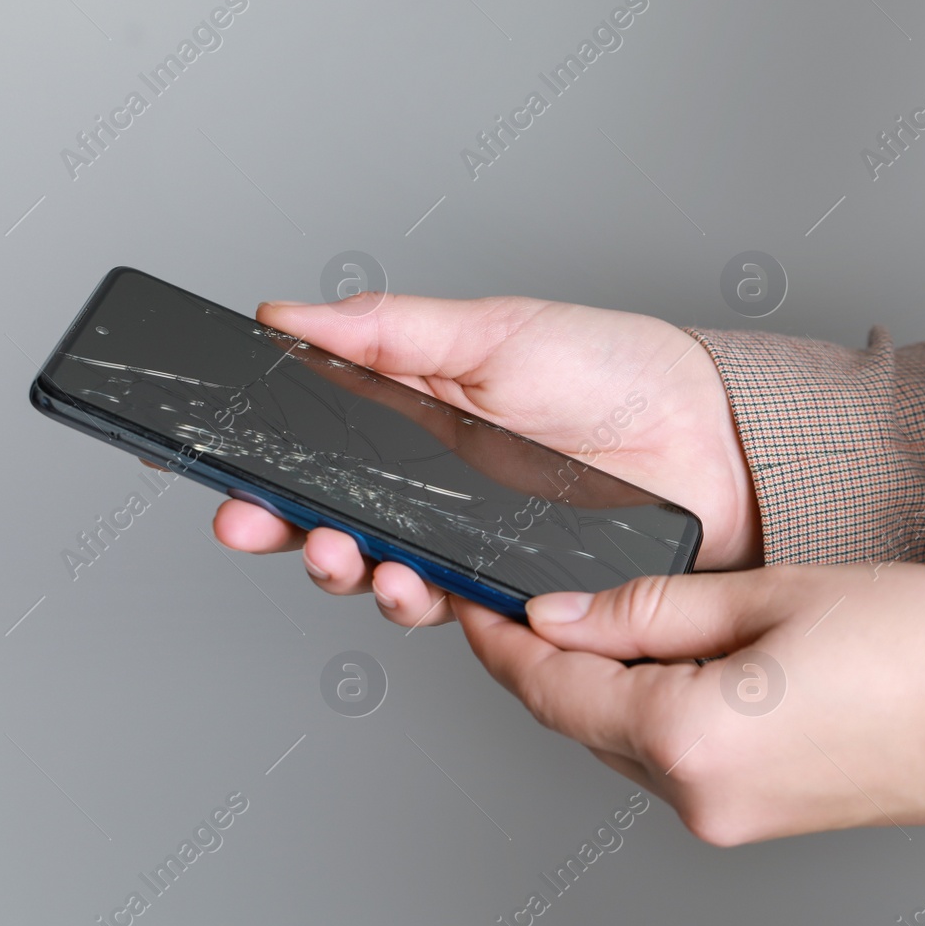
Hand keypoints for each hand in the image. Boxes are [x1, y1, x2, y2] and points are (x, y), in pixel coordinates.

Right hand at [209, 293, 761, 626]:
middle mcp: (433, 491)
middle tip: (260, 522)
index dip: (261, 464)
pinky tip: (415, 585)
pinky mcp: (513, 590)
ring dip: (349, 572)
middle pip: (331, 522)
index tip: (212, 469)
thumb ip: (390, 331)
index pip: (316, 450)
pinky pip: (452, 610)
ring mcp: (469, 544)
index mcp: (414, 422)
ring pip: (381, 574)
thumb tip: (288, 315)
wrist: (712, 436)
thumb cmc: (613, 371)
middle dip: (284, 529)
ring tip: (351, 555)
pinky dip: (422, 604)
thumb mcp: (493, 330)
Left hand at [454, 562, 924, 844]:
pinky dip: (653, 701)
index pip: (549, 686)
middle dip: (548, 650)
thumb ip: (652, 610)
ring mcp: (729, 817)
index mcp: (689, 739)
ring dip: (604, 675)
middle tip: (535, 576)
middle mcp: (697, 797)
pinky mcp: (760, 815)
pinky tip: (677, 650)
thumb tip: (563, 610)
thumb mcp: (775, 595)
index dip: (499, 634)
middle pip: (578, 716)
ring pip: (623, 735)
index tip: (468, 589)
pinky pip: (672, 753)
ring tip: (614, 601)